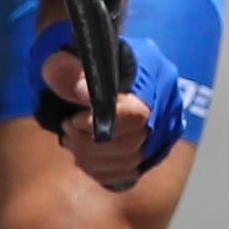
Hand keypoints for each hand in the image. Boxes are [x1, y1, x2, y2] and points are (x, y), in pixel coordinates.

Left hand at [39, 51, 152, 191]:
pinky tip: (84, 157)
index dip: (103, 125)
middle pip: (137, 141)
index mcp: (152, 69)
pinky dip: (103, 170)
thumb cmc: (75, 61)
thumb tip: (83, 93)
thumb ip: (67, 71)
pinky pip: (131, 171)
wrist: (84, 69)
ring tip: (71, 142)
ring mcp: (164, 125)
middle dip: (93, 144)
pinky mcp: (153, 147)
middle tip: (67, 132)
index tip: (73, 120)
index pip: (138, 112)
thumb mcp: (62, 58)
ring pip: (134, 160)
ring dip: (94, 159)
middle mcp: (166, 98)